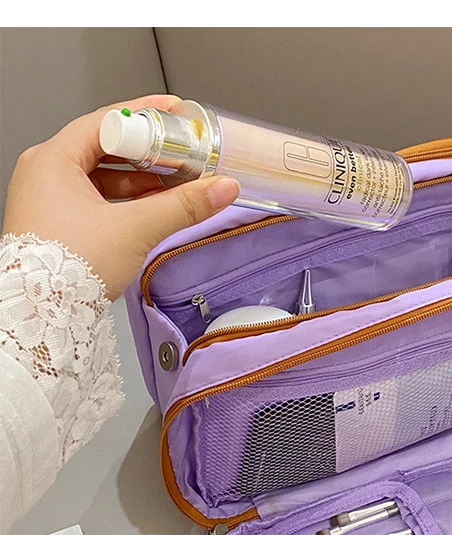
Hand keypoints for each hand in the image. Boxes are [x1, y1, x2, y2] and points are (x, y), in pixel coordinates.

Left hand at [1, 95, 239, 299]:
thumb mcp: (136, 228)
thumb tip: (219, 188)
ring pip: (101, 176)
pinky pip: (94, 199)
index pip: (107, 121)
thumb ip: (183, 205)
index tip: (175, 114)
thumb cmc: (66, 268)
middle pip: (105, 148)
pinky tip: (149, 210)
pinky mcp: (54, 224)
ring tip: (172, 185)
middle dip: (148, 153)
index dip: (146, 115)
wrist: (41, 315)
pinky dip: (124, 200)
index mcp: (52, 160)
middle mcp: (43, 174)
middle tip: (180, 154)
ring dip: (139, 180)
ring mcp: (46, 199)